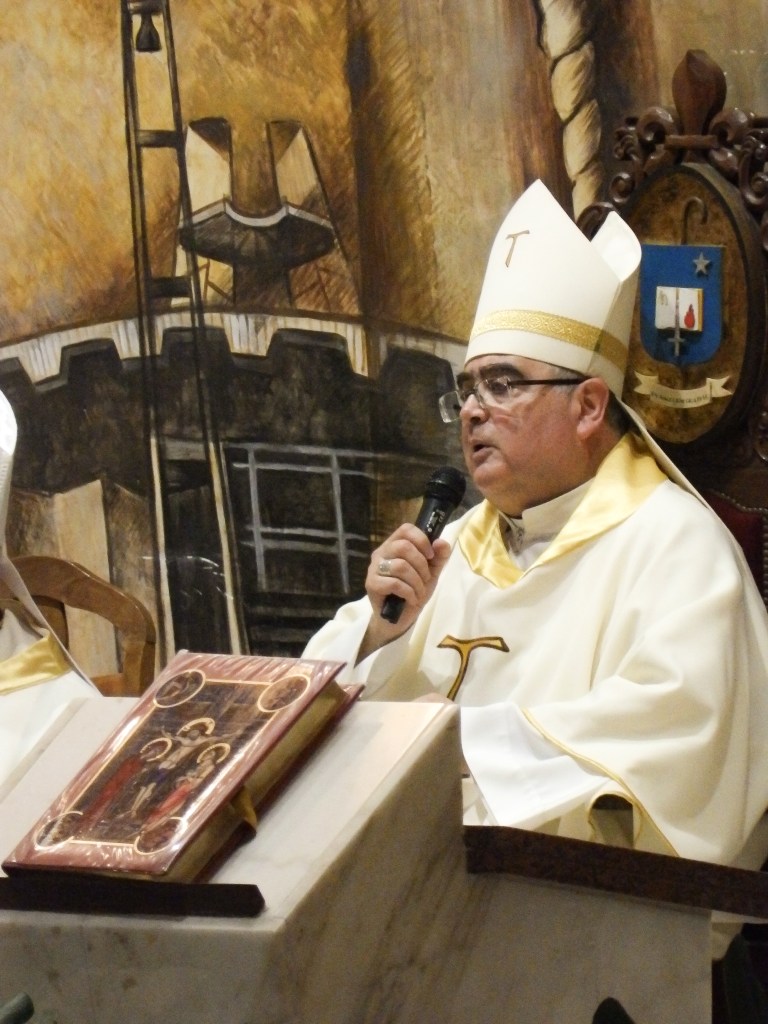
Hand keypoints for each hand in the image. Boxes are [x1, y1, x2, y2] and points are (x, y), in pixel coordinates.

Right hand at [356, 523, 451, 660]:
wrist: (400, 618)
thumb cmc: (413, 590)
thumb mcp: (431, 572)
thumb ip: (439, 556)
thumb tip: (441, 542)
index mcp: (394, 545)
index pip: (406, 529)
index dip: (422, 540)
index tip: (431, 555)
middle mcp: (381, 553)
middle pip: (404, 547)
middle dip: (422, 565)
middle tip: (426, 579)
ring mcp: (374, 568)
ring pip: (400, 566)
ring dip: (417, 582)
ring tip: (419, 592)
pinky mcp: (371, 584)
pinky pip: (394, 583)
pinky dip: (409, 593)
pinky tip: (411, 599)